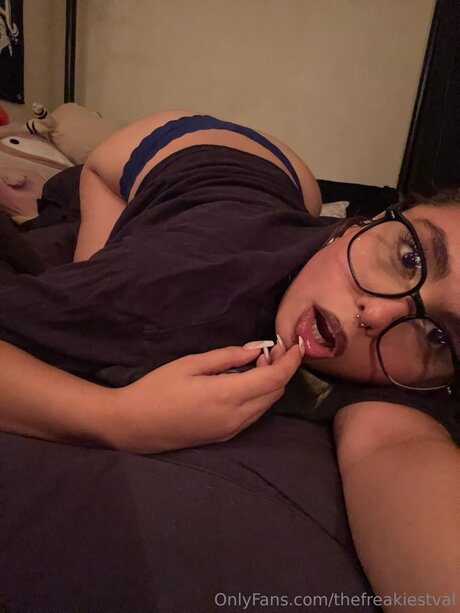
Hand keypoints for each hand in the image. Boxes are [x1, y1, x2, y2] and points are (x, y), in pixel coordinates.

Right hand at [113, 340, 303, 452]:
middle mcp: (236, 418)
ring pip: (267, 405)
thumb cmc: (157, 389)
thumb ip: (227, 357)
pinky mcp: (224, 436)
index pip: (276, 379)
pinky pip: (254, 414)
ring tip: (256, 362)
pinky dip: (259, 395)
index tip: (295, 343)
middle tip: (269, 348)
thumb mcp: (190, 364)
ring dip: (270, 382)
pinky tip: (244, 381)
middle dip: (281, 368)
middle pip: (276, 392)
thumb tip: (257, 349)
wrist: (133, 426)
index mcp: (228, 396)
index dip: (291, 360)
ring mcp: (231, 430)